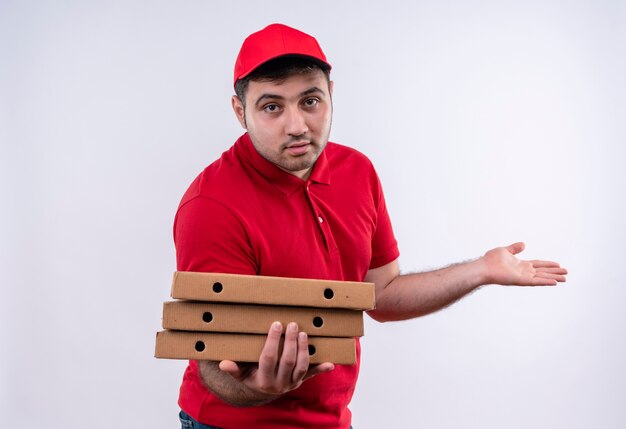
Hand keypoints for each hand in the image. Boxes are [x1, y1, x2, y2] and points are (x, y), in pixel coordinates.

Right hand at [218, 322, 334, 396]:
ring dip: (304, 349)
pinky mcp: (301, 381)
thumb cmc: (251, 376)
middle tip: (292, 324)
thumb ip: (234, 369)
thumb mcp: (241, 374)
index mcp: (263, 380)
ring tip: (303, 333)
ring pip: (301, 366)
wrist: (263, 390)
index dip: (273, 341)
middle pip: (287, 360)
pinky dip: (321, 369)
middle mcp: (279, 383)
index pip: (269, 358)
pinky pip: (312, 375)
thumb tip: (223, 364)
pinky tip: (330, 363)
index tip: (276, 325)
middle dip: (290, 341)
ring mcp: (292, 383)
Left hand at [480, 242, 567, 285]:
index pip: (538, 264)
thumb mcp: (505, 251)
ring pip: (541, 277)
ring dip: (553, 278)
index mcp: (520, 264)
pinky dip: (545, 281)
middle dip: (554, 272)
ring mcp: (522, 276)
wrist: (483, 267)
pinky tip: (554, 282)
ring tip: (565, 279)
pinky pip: (535, 281)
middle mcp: (523, 271)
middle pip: (543, 271)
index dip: (548, 264)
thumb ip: (515, 248)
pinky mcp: (520, 280)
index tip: (558, 264)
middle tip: (567, 273)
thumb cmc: (490, 260)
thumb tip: (523, 244)